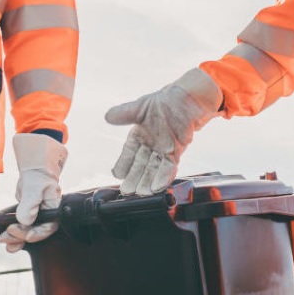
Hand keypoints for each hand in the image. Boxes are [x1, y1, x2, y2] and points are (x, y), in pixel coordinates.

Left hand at [0, 133, 66, 253]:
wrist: (35, 170)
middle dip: (21, 237)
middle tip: (7, 236)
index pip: (48, 227)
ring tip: (3, 241)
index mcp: (53, 210)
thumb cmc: (39, 176)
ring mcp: (36, 217)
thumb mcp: (35, 186)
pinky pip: (21, 228)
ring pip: (27, 233)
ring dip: (15, 239)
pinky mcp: (27, 217)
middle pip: (35, 232)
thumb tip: (25, 221)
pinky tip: (4, 239)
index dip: (38, 233)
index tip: (27, 236)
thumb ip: (30, 203)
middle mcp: (46, 216)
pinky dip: (13, 235)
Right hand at [105, 68, 221, 195]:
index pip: (128, 153)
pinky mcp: (176, 152)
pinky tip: (158, 186)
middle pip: (140, 165)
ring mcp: (163, 151)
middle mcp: (150, 146)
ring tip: (143, 193)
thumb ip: (125, 113)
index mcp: (138, 136)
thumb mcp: (140, 107)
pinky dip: (164, 176)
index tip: (116, 175)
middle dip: (134, 178)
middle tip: (128, 191)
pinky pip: (169, 167)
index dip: (122, 164)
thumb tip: (107, 117)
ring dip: (148, 182)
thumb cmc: (163, 102)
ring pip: (154, 169)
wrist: (186, 101)